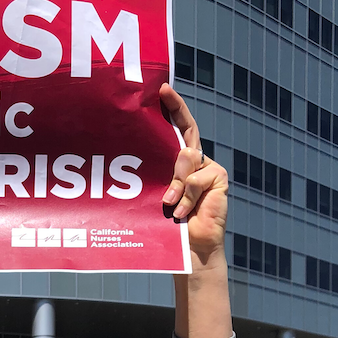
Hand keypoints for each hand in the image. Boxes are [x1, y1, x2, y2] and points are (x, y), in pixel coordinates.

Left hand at [159, 83, 232, 337]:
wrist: (188, 249)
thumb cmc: (164, 223)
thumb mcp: (152, 193)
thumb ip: (148, 174)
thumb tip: (118, 154)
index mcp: (176, 160)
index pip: (176, 127)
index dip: (172, 107)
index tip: (160, 88)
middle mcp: (194, 160)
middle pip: (187, 130)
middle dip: (175, 109)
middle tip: (164, 93)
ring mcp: (209, 168)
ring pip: (187, 158)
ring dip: (174, 181)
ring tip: (167, 202)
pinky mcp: (219, 179)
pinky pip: (198, 178)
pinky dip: (186, 196)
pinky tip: (180, 212)